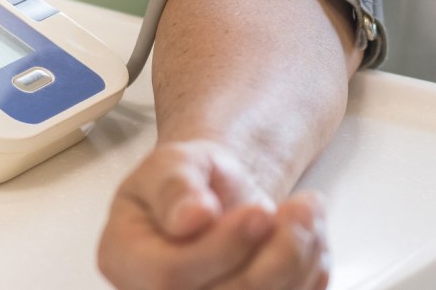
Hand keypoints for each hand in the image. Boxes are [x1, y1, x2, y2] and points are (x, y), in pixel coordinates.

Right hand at [98, 140, 329, 289]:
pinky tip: (307, 237)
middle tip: (303, 207)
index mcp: (125, 260)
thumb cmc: (188, 179)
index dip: (221, 248)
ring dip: (299, 260)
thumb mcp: (172, 161)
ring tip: (307, 212)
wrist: (214, 194)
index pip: (170, 275)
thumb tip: (190, 216)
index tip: (259, 212)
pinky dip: (310, 271)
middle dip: (275, 255)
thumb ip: (175, 185)